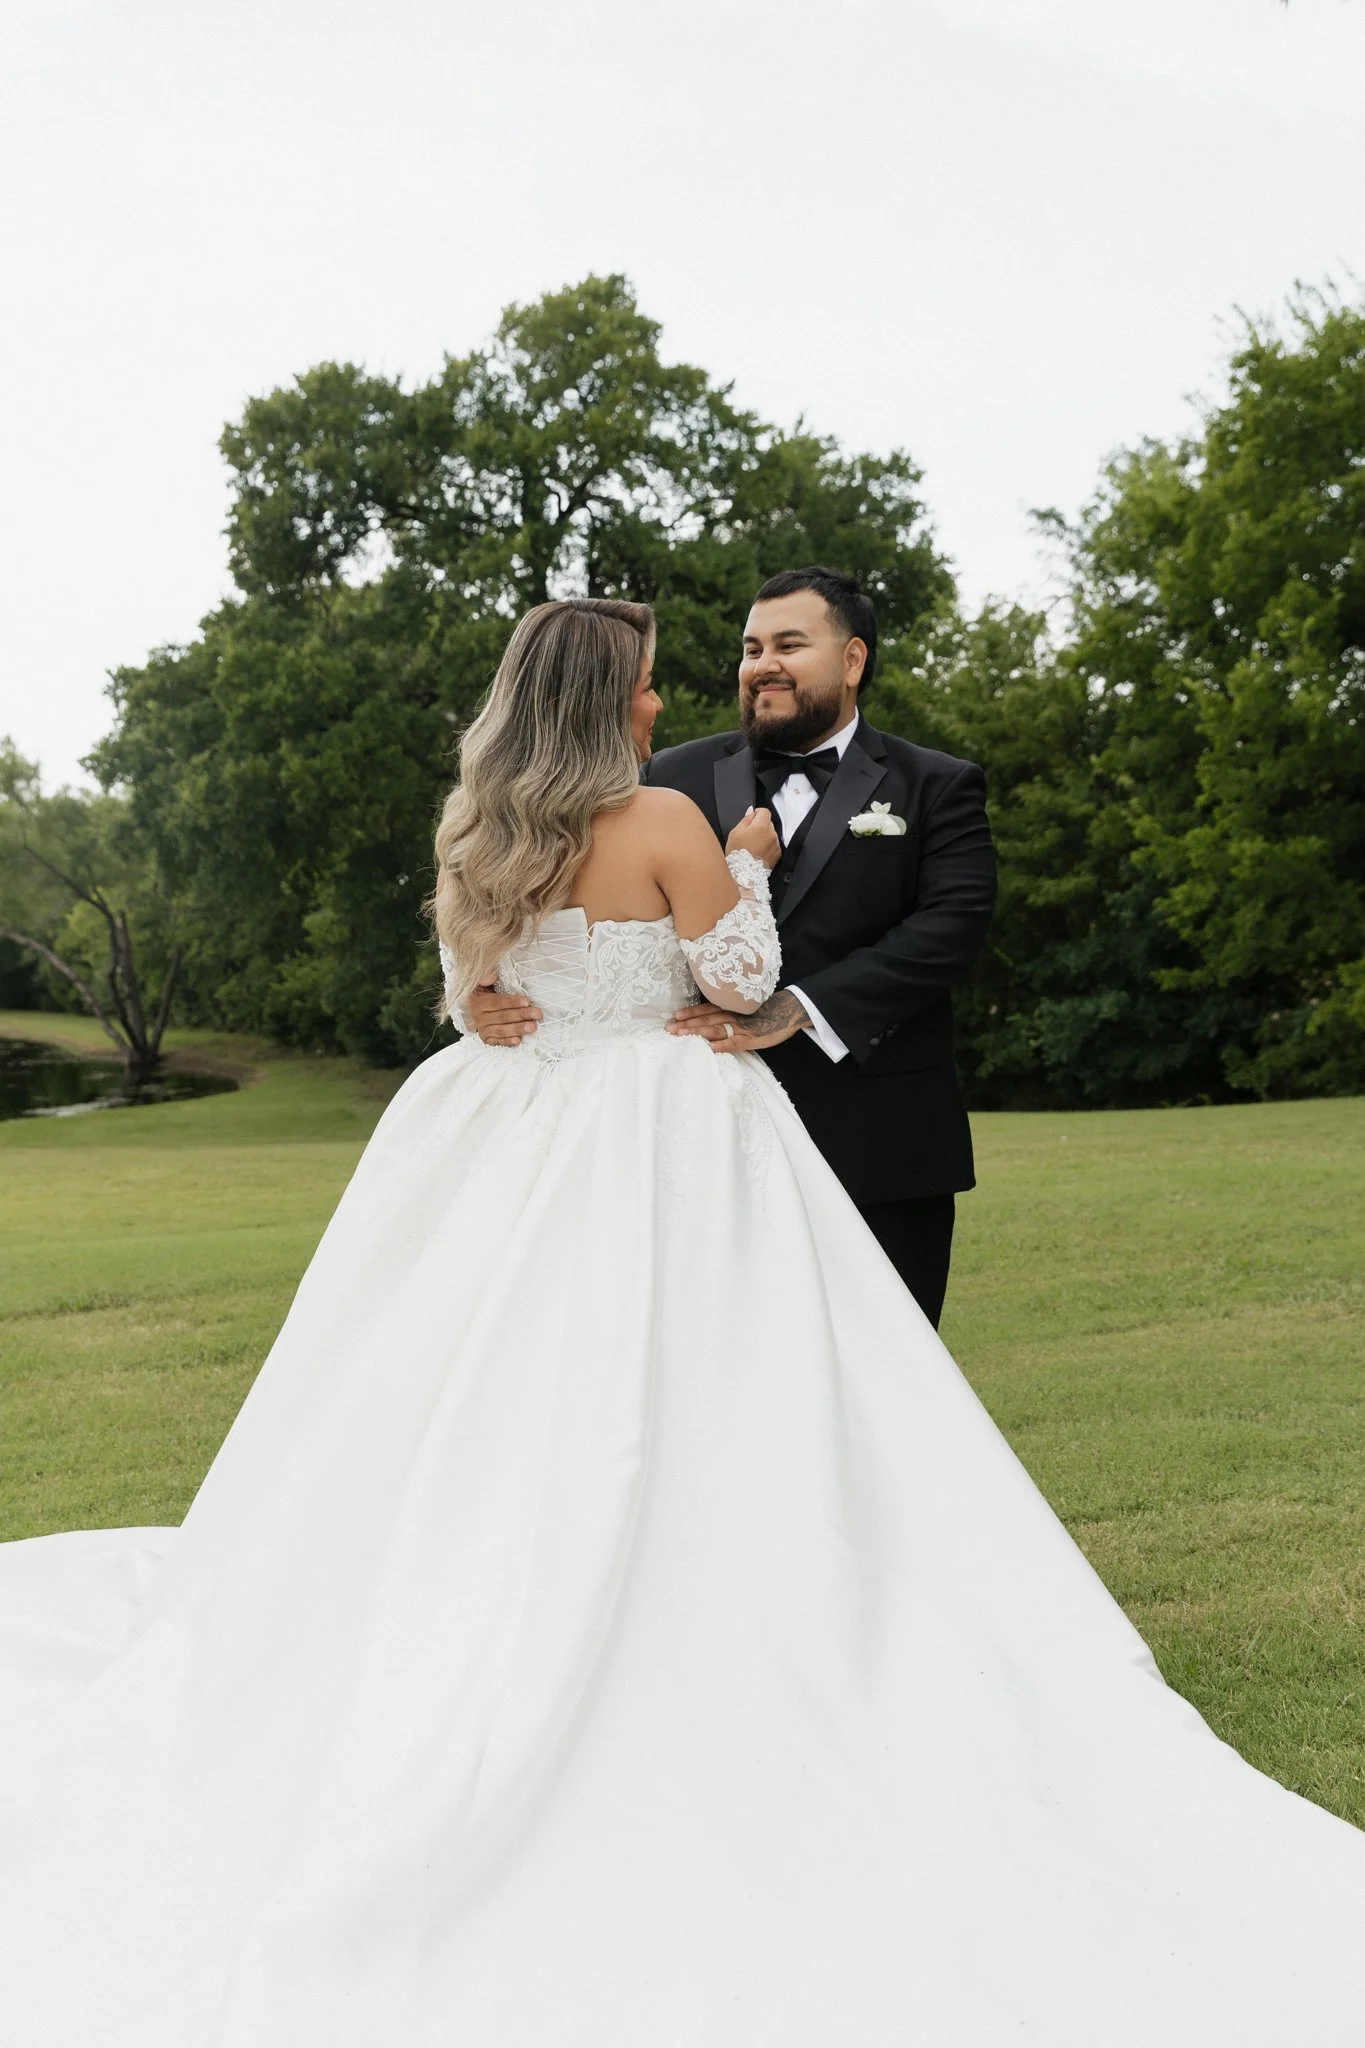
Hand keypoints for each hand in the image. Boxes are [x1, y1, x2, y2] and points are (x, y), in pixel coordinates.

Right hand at [466, 982, 540, 1045]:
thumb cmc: (485, 994)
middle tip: (537, 1014)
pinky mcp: (487, 1039)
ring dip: (518, 1029)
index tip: (527, 1001)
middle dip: (521, 1015)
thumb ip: (487, 977)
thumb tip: (493, 975)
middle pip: (503, 1016)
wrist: (475, 1009)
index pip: (497, 1002)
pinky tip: (518, 1040)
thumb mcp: (483, 983)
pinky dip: (508, 1041)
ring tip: (532, 1027)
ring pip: (502, 1030)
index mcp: (478, 1002)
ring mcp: (482, 1029)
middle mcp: (478, 1017)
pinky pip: (498, 1041)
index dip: (512, 1002)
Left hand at [666, 988, 808, 1053]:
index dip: (689, 1013)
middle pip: (705, 1020)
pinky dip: (722, 1045)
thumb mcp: (744, 1008)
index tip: (673, 1017)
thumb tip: (707, 1017)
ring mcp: (742, 1027)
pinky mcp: (752, 1038)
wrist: (789, 1009)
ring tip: (681, 1036)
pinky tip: (710, 1048)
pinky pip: (735, 1042)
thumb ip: (727, 1011)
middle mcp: (733, 1015)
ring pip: (715, 1029)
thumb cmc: (765, 1010)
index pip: (706, 1010)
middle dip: (686, 1025)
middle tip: (669, 1029)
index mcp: (730, 1008)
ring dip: (697, 1032)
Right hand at [725, 805, 780, 870]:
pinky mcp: (778, 854)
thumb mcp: (735, 833)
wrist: (744, 874)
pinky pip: (773, 845)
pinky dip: (767, 846)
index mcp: (761, 826)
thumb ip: (745, 819)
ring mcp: (776, 845)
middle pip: (768, 823)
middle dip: (759, 825)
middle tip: (748, 835)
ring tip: (753, 846)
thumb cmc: (737, 854)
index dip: (757, 813)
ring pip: (771, 834)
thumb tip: (751, 811)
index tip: (751, 818)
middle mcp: (772, 834)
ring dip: (764, 836)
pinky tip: (758, 852)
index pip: (764, 811)